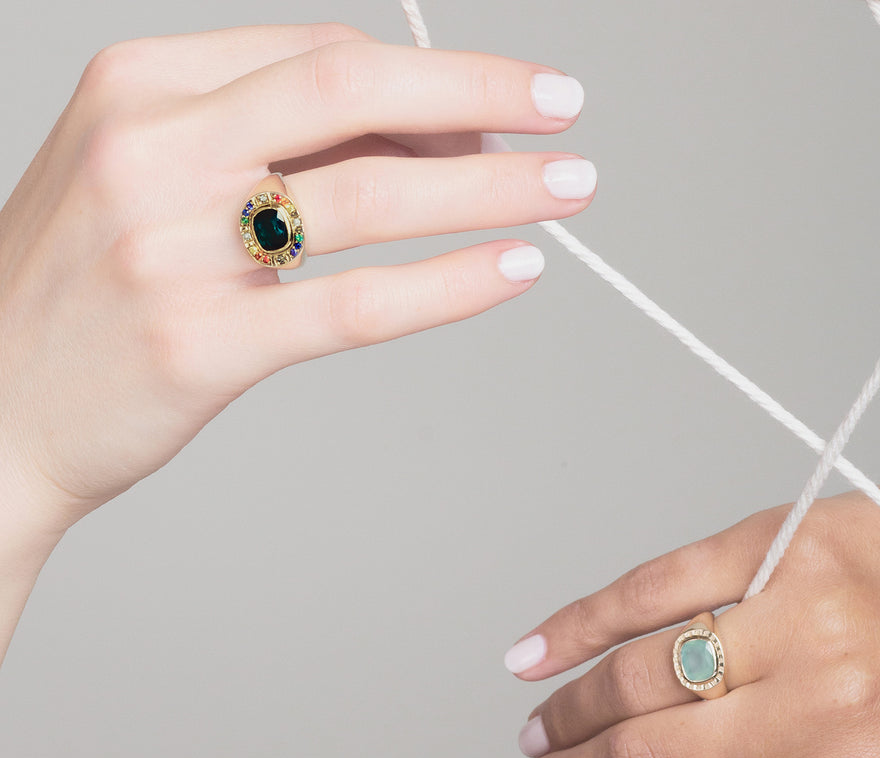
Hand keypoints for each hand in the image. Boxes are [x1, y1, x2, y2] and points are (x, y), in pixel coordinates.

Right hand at [0, 24, 593, 535]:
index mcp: (139, 87)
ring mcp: (172, 249)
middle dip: (480, 94)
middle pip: (352, 90)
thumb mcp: (143, 179)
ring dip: (488, 188)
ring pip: (368, 195)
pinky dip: (447, 284)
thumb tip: (413, 137)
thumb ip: (260, 143)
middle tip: (567, 111)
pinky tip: (513, 270)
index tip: (502, 106)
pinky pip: (352, 304)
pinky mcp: (200, 345)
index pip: (321, 56)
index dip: (429, 80)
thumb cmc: (77, 294)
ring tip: (566, 193)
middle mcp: (152, 150)